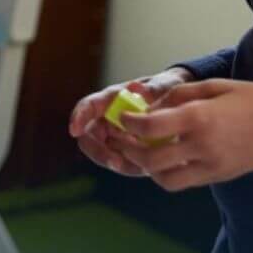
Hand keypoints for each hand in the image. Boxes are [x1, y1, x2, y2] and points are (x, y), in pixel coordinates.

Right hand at [68, 68, 192, 175]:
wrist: (177, 104)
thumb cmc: (166, 89)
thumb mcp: (165, 84)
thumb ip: (153, 89)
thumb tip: (139, 90)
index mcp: (111, 99)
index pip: (88, 106)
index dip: (78, 117)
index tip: (74, 131)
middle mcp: (107, 118)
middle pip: (89, 139)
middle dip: (99, 153)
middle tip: (116, 163)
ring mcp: (114, 137)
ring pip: (106, 156)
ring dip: (121, 164)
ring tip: (145, 165)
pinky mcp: (125, 152)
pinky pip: (123, 164)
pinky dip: (133, 167)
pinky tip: (150, 165)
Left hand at [115, 78, 252, 190]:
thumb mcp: (215, 86)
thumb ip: (180, 95)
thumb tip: (151, 106)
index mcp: (199, 118)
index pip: (150, 127)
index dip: (130, 123)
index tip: (124, 118)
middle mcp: (202, 145)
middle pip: (151, 160)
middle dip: (130, 151)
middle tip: (124, 140)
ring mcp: (211, 165)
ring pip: (166, 180)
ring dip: (148, 169)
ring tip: (145, 153)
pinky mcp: (218, 176)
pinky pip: (185, 182)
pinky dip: (169, 174)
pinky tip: (167, 160)